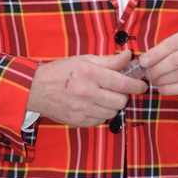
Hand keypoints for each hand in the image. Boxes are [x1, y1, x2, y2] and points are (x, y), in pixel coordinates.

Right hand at [28, 50, 146, 125]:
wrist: (36, 89)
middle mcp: (87, 92)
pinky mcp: (78, 121)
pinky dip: (101, 114)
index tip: (141, 85)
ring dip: (112, 106)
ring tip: (104, 98)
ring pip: (112, 113)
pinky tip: (93, 106)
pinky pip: (100, 121)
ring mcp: (82, 109)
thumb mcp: (85, 60)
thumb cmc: (61, 71)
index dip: (137, 85)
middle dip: (124, 96)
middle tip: (118, 91)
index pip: (124, 83)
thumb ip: (109, 60)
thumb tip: (129, 56)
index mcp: (91, 74)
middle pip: (121, 101)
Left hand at [138, 27, 177, 94]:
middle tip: (148, 74)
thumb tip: (144, 61)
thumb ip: (166, 48)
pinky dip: (171, 89)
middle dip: (157, 69)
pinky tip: (162, 89)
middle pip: (176, 60)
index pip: (172, 44)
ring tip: (154, 81)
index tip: (143, 62)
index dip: (155, 54)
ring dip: (163, 80)